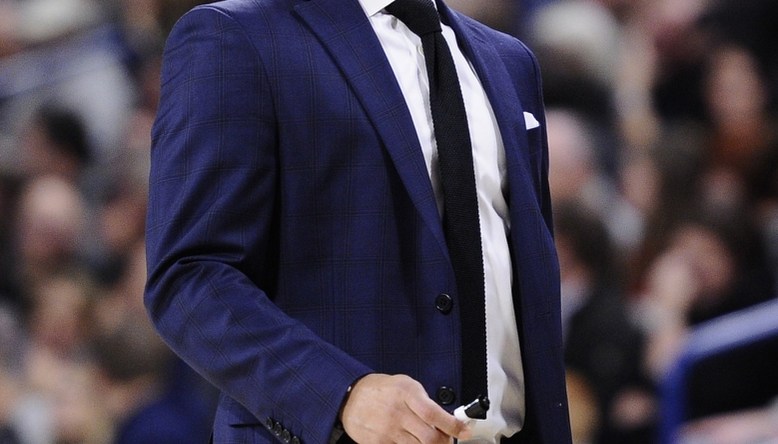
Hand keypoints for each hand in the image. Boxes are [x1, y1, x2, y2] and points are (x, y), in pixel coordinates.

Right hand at [340, 374, 471, 442]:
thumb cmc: (381, 390)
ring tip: (430, 441)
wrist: (350, 397)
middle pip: (430, 437)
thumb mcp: (405, 384)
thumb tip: (446, 419)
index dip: (453, 426)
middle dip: (444, 442)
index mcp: (406, 393)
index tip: (465, 431)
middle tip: (447, 440)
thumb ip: (425, 401)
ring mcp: (387, 430)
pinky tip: (412, 442)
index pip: (434, 414)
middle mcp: (397, 413)